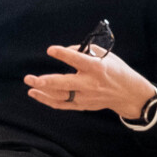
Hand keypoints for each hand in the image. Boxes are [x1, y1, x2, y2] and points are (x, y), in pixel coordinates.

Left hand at [24, 45, 154, 118]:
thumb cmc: (116, 71)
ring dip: (42, 92)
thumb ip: (85, 51)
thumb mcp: (106, 56)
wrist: (128, 94)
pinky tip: (36, 94)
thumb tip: (66, 50)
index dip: (63, 54)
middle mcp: (89, 84)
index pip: (77, 60)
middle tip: (30, 78)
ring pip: (59, 96)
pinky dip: (47, 100)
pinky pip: (61, 105)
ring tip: (29, 85)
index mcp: (96, 68)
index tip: (50, 50)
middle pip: (64, 84)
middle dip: (45, 81)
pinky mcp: (82, 105)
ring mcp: (85, 97)